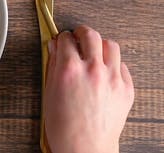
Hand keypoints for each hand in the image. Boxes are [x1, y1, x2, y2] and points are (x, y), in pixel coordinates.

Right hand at [44, 25, 133, 152]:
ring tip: (93, 52)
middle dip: (81, 33)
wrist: (85, 148)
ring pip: (110, 45)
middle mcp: (92, 70)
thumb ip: (53, 66)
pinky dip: (112, 64)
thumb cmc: (65, 126)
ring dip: (99, 45)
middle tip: (77, 37)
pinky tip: (103, 71)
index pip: (66, 39)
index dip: (61, 38)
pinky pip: (122, 65)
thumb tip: (54, 48)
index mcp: (69, 70)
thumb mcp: (49, 92)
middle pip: (90, 35)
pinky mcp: (126, 88)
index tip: (61, 41)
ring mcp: (112, 78)